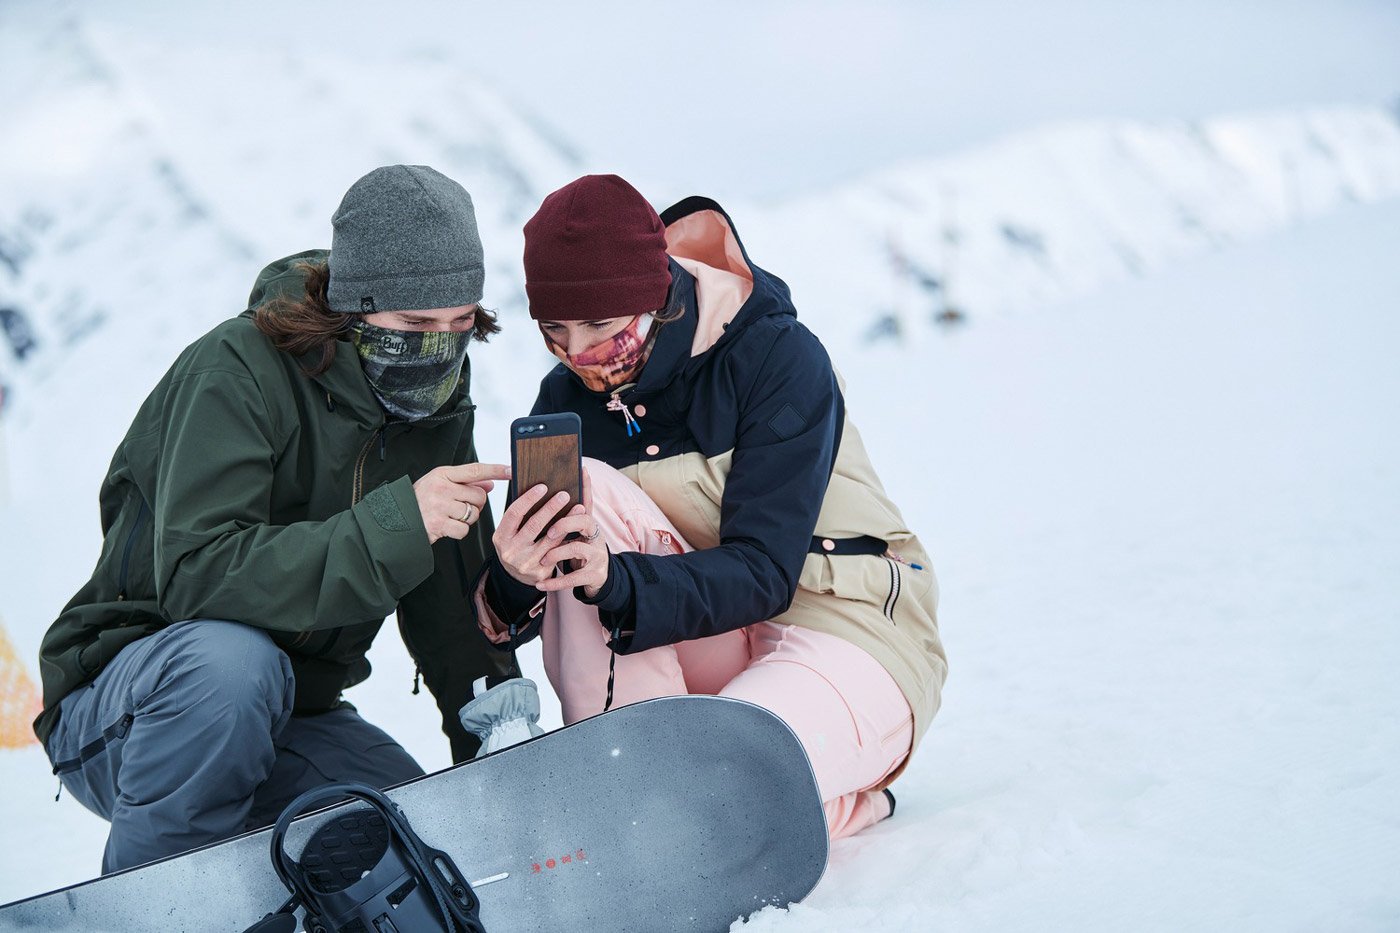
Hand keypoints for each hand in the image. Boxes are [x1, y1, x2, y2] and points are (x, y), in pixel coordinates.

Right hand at [413, 463, 510, 544]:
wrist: (396, 519)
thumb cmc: (420, 500)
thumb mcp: (440, 484)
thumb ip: (465, 483)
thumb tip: (490, 483)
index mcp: (442, 474)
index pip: (475, 470)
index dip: (495, 470)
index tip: (511, 469)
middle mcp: (442, 487)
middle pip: (479, 495)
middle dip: (476, 503)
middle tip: (460, 506)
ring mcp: (440, 506)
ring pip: (473, 513)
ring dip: (467, 518)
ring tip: (451, 515)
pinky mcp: (439, 524)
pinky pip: (464, 530)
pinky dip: (458, 531)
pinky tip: (446, 526)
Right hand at [494, 471, 606, 593]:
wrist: (517, 577)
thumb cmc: (516, 546)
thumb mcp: (509, 534)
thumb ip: (519, 518)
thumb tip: (538, 490)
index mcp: (501, 538)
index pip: (514, 513)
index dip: (529, 499)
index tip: (543, 486)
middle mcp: (511, 552)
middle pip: (534, 525)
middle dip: (550, 508)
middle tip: (564, 494)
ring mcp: (526, 563)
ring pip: (550, 539)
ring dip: (566, 521)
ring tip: (578, 507)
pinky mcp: (541, 572)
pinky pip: (557, 551)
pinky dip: (568, 536)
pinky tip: (577, 526)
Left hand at [534, 468, 607, 597]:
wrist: (598, 578)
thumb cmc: (581, 550)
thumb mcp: (578, 532)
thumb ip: (569, 514)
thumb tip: (558, 488)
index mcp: (590, 524)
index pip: (587, 502)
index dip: (585, 488)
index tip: (580, 473)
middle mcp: (597, 536)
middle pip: (584, 521)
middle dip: (564, 523)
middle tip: (549, 531)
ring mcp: (597, 556)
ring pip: (577, 549)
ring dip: (557, 553)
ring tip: (542, 560)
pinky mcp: (593, 575)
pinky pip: (572, 578)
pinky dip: (554, 582)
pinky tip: (540, 584)